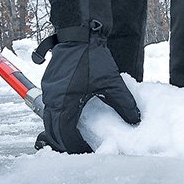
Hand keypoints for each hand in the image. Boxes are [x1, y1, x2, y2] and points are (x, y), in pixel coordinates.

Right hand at [33, 0, 139, 153]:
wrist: (78, 32)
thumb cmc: (91, 54)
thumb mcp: (111, 81)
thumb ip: (123, 102)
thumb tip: (135, 119)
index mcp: (63, 102)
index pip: (64, 135)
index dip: (75, 146)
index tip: (86, 151)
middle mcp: (52, 98)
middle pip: (53, 130)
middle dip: (65, 141)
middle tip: (80, 147)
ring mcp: (49, 90)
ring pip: (50, 118)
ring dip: (60, 129)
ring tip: (75, 136)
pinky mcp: (50, 82)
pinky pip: (51, 106)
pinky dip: (59, 115)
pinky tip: (72, 115)